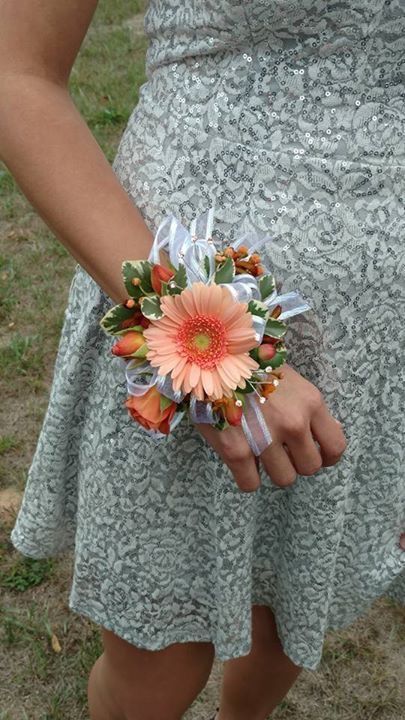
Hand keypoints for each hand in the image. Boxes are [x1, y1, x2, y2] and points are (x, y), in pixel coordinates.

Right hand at [195, 363, 346, 492]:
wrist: (209, 358)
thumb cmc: (250, 366)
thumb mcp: (290, 380)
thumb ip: (308, 408)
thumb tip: (327, 433)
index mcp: (310, 402)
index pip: (336, 446)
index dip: (326, 456)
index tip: (314, 454)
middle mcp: (293, 423)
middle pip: (310, 467)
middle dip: (296, 462)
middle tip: (280, 450)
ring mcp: (266, 439)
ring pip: (284, 479)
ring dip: (272, 470)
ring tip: (259, 452)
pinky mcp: (236, 451)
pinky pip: (251, 484)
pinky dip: (246, 477)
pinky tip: (241, 461)